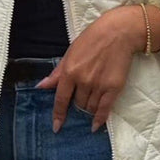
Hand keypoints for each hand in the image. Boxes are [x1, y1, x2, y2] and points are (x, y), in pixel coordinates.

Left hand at [35, 6, 139, 132]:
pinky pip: (104, 109)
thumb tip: (41, 86)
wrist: (118, 32)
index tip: (56, 127)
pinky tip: (95, 126)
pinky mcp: (113, 88)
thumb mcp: (70, 53)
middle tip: (82, 98)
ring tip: (91, 102)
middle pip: (77, 104)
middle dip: (77, 105)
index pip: (61, 99)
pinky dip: (99, 119)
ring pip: (90, 107)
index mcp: (70, 71)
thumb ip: (57, 73)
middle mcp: (83, 81)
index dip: (58, 114)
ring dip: (88, 109)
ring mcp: (99, 85)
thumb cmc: (92, 39)